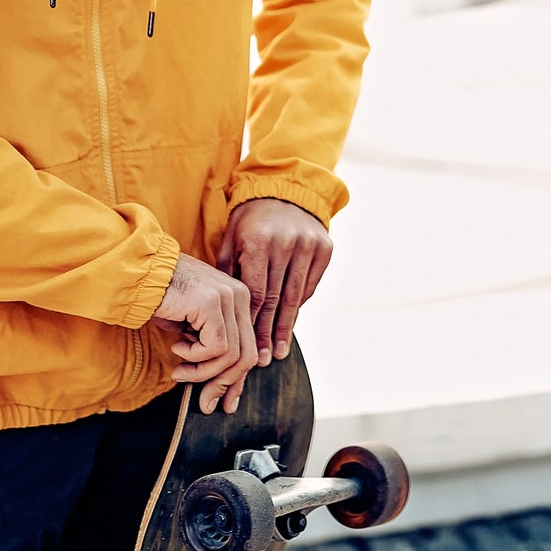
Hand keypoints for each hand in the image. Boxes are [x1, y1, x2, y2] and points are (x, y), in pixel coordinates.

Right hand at [148, 253, 257, 413]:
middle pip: (246, 354)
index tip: (227, 402)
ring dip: (202, 372)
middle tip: (206, 402)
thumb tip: (220, 384)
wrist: (139, 274)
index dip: (238, 379)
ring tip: (180, 371)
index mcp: (239, 299)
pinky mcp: (212, 302)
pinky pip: (214, 347)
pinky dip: (194, 357)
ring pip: (230, 355)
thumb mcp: (194, 327)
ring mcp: (228, 296)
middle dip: (224, 384)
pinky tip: (177, 347)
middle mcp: (240, 295)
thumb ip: (211, 346)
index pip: (249, 347)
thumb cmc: (161, 299)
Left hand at [216, 198, 333, 365]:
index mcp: (259, 240)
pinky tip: (289, 322)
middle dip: (268, 332)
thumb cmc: (249, 220)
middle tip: (263, 360)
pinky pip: (310, 284)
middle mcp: (287, 243)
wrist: (284, 190)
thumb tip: (225, 311)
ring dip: (286, 326)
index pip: (257, 292)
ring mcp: (309, 244)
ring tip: (278, 351)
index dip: (252, 323)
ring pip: (296, 295)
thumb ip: (228, 272)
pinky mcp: (325, 247)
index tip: (247, 346)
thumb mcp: (231, 239)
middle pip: (277, 299)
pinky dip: (299, 304)